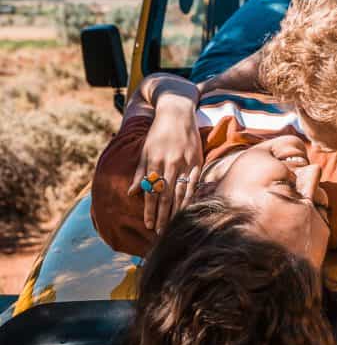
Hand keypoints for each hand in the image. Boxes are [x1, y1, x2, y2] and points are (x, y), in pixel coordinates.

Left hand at [129, 93, 202, 234]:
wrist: (176, 111)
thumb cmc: (158, 133)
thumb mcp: (145, 150)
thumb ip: (140, 172)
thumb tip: (131, 193)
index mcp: (153, 161)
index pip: (151, 192)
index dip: (149, 210)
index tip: (147, 225)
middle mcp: (168, 163)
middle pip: (165, 196)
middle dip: (161, 215)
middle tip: (159, 232)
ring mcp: (184, 162)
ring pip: (179, 192)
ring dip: (175, 211)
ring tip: (172, 225)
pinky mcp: (197, 160)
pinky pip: (193, 183)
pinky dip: (190, 197)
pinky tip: (187, 210)